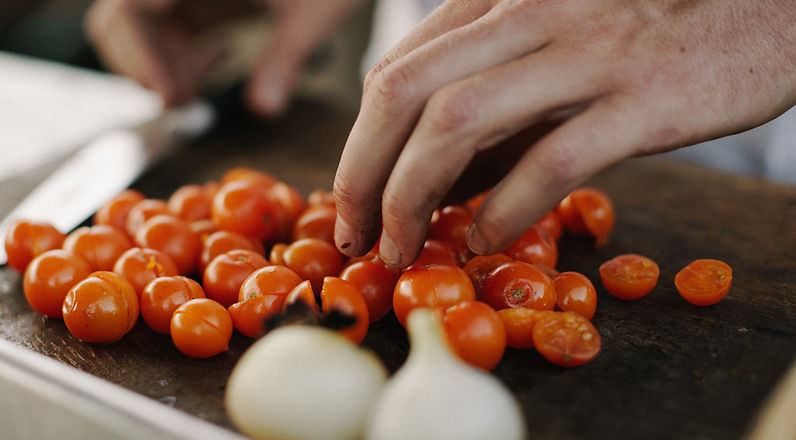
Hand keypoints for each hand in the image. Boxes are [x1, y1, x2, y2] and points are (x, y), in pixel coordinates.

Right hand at [85, 0, 364, 115]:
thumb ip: (285, 57)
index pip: (134, 6)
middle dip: (144, 64)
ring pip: (131, 25)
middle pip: (119, 18)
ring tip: (209, 73)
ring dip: (157, 62)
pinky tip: (217, 56)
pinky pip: (157, 27)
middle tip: (183, 98)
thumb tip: (264, 108)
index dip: (141, 49)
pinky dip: (174, 55)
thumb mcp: (314, 10)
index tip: (170, 92)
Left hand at [332, 0, 795, 267]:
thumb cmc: (653, 36)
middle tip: (355, 234)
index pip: (397, 71)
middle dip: (362, 172)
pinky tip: (484, 242)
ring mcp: (585, 53)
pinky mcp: (642, 99)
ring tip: (401, 247)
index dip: (358, 143)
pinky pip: (550, 159)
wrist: (769, 8)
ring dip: (411, 195)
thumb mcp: (553, 51)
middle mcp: (530, 13)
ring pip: (457, 120)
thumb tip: (427, 187)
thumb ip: (491, 108)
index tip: (351, 201)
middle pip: (404, 92)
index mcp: (501, 0)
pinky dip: (503, 209)